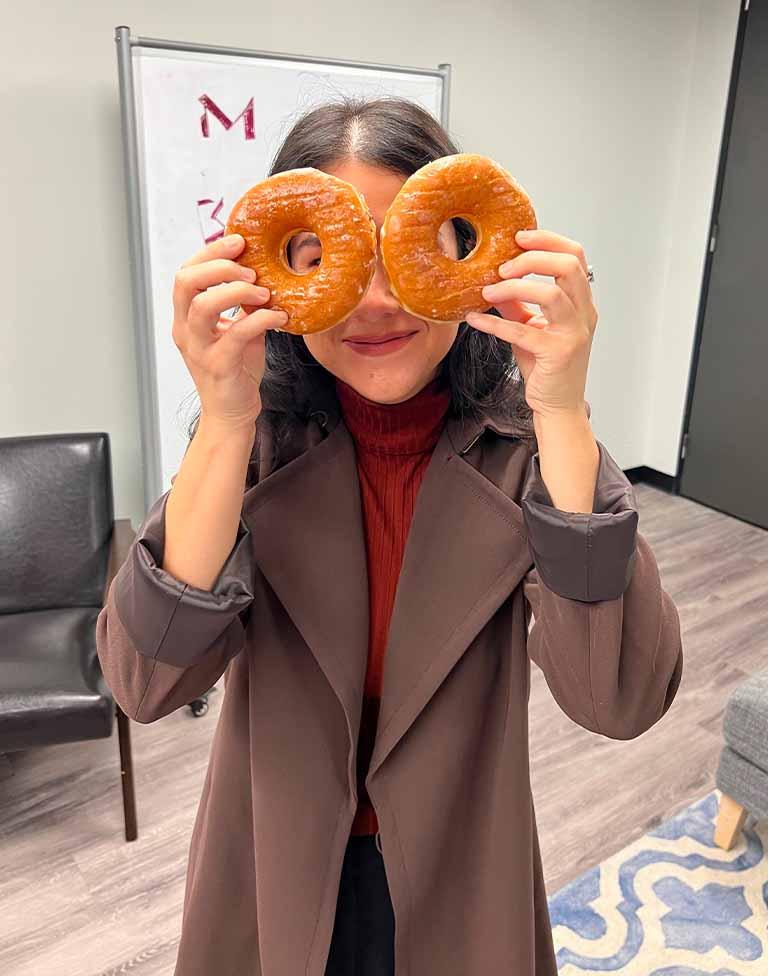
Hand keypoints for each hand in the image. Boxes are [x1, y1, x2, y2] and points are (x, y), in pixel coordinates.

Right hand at [171, 234, 288, 430]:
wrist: (232, 413)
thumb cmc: (236, 369)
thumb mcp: (238, 329)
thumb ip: (243, 304)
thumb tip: (266, 273)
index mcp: (186, 318)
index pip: (186, 273)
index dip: (210, 253)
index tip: (239, 242)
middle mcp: (185, 331)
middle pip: (186, 282)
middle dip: (220, 266)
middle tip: (252, 270)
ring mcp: (198, 349)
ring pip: (203, 305)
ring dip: (238, 291)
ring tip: (265, 293)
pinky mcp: (218, 366)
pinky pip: (236, 335)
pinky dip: (261, 320)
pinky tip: (280, 318)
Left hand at [465, 229, 596, 417]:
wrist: (557, 406)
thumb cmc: (547, 368)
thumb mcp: (531, 328)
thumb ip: (517, 304)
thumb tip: (494, 283)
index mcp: (582, 303)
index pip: (575, 256)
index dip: (548, 240)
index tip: (519, 237)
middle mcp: (584, 314)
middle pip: (568, 266)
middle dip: (531, 258)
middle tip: (502, 266)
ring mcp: (574, 334)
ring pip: (552, 293)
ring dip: (515, 287)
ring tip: (489, 291)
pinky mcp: (558, 354)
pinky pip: (524, 332)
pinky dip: (495, 324)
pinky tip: (475, 319)